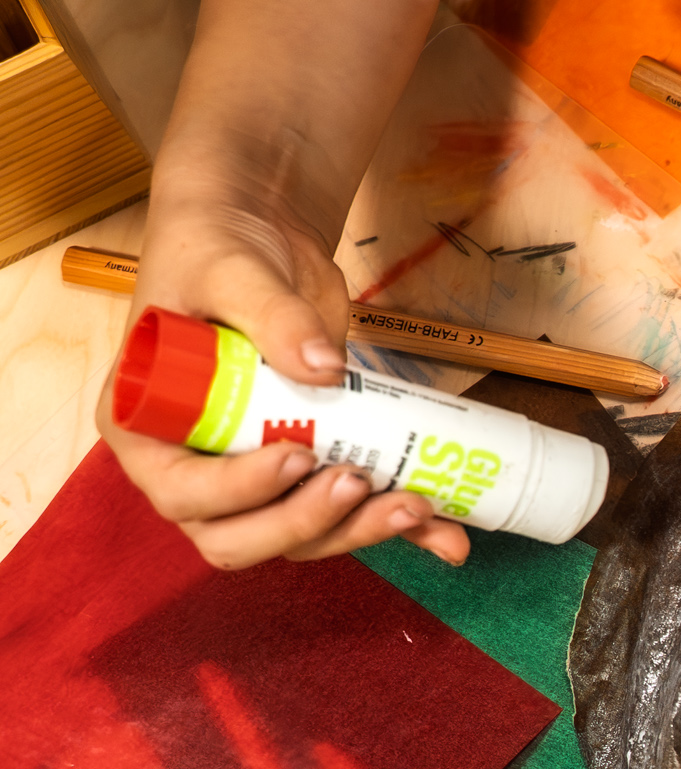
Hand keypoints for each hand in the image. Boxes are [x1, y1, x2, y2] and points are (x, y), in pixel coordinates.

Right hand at [95, 185, 467, 568]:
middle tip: (358, 483)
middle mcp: (197, 465)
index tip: (295, 454)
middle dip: (305, 523)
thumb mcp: (233, 273)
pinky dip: (400, 530)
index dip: (237, 491)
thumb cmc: (217, 251)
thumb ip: (272, 316)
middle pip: (241, 536)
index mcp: (147, 429)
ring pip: (301, 535)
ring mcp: (258, 474)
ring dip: (360, 530)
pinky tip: (446, 535)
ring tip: (415, 504)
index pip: (182, 492)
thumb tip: (324, 367)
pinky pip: (352, 513)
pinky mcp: (315, 464)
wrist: (262, 232)